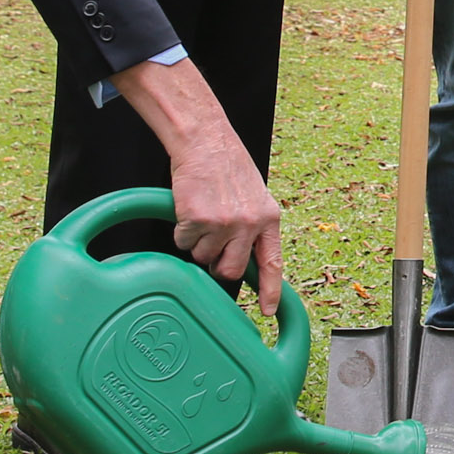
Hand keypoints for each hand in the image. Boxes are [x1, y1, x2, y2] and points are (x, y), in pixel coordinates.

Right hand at [111, 56, 281, 317]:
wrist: (205, 140)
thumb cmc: (227, 168)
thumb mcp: (253, 197)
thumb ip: (253, 228)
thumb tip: (241, 263)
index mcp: (269, 218)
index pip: (273, 263)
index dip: (271, 291)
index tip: (267, 313)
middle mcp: (250, 224)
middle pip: (230, 270)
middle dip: (216, 265)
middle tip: (210, 242)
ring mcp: (224, 223)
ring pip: (203, 257)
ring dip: (197, 242)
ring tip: (202, 213)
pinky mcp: (197, 219)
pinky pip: (183, 242)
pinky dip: (181, 229)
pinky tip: (189, 207)